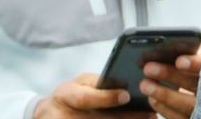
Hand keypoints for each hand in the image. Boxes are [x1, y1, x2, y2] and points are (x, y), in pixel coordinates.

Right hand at [33, 73, 154, 117]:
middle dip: (127, 118)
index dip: (106, 98)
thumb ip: (96, 84)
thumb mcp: (78, 84)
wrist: (49, 116)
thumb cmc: (71, 95)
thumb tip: (123, 84)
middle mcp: (68, 116)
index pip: (86, 98)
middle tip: (150, 114)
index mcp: (67, 95)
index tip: (126, 95)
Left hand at [141, 42, 200, 118]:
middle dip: (171, 75)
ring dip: (164, 94)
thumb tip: (171, 41)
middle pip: (195, 83)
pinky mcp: (197, 116)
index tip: (179, 61)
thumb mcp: (200, 48)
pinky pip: (182, 118)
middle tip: (148, 68)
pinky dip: (166, 110)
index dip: (194, 63)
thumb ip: (192, 45)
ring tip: (144, 85)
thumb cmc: (199, 58)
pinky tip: (152, 100)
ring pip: (188, 105)